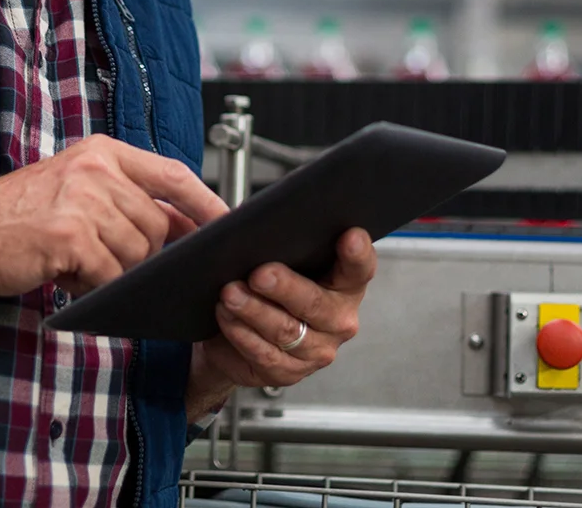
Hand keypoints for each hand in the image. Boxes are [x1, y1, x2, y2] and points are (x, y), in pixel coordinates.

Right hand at [0, 135, 226, 296]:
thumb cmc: (14, 217)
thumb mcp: (75, 191)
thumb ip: (127, 200)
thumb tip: (185, 228)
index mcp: (102, 152)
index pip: (174, 175)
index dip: (207, 203)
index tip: (228, 225)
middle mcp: (97, 169)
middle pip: (157, 225)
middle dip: (141, 254)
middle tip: (101, 259)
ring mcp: (83, 200)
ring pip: (136, 254)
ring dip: (112, 271)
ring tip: (75, 263)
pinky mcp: (70, 234)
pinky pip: (109, 274)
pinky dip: (93, 285)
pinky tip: (65, 274)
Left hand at [189, 228, 375, 414]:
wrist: (237, 338)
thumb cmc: (263, 288)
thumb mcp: (267, 256)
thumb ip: (258, 232)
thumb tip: (222, 209)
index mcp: (345, 284)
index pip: (359, 268)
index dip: (357, 253)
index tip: (349, 236)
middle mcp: (339, 319)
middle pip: (316, 302)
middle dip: (285, 287)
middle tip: (260, 274)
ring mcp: (317, 349)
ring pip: (286, 330)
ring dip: (254, 310)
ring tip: (230, 293)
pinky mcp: (290, 372)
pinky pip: (265, 353)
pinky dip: (242, 333)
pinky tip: (227, 316)